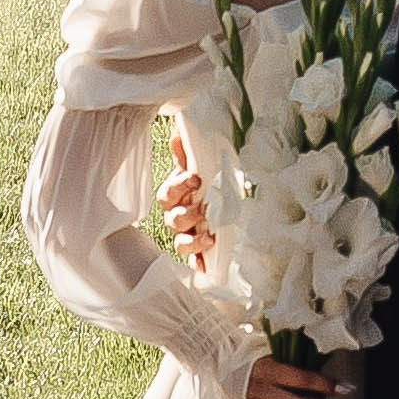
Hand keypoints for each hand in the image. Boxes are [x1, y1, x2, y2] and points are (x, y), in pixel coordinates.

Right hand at [159, 135, 212, 267]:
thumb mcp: (203, 165)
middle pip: (172, 220)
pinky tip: (204, 265)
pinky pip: (193, 260)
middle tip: (204, 209)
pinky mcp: (200, 251)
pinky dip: (197, 263)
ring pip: (180, 243)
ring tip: (208, 238)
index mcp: (176, 196)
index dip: (178, 186)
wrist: (231, 199)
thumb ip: (189, 153)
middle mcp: (178, 216)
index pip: (167, 194)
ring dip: (192, 241)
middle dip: (186, 215)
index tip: (195, 179)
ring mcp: (188, 235)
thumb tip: (178, 133)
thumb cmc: (211, 182)